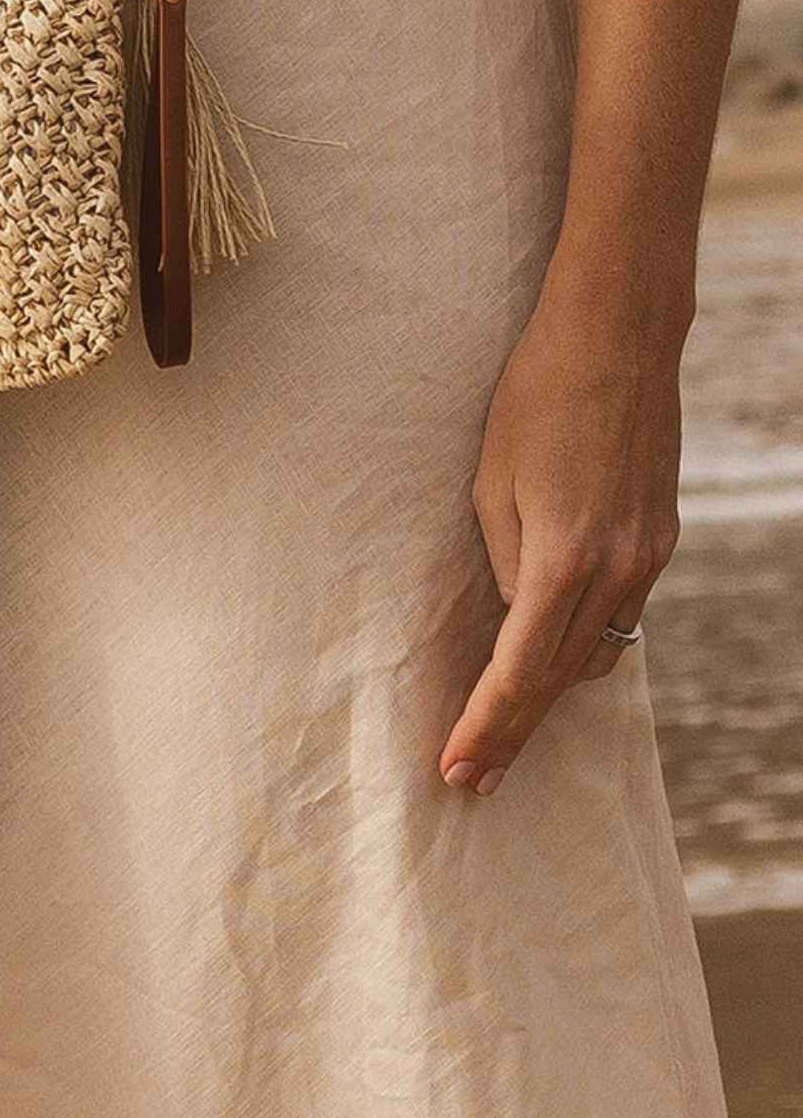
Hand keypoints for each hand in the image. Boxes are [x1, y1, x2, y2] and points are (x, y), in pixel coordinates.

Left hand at [439, 275, 686, 797]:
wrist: (616, 339)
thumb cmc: (535, 398)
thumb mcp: (493, 484)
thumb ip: (504, 563)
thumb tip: (511, 618)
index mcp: (562, 560)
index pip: (518, 671)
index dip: (487, 728)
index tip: (457, 771)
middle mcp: (616, 572)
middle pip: (562, 679)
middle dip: (515, 731)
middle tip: (474, 778)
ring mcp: (647, 558)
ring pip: (598, 652)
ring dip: (551, 691)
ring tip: (504, 727)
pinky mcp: (660, 540)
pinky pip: (620, 614)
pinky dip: (582, 643)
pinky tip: (551, 655)